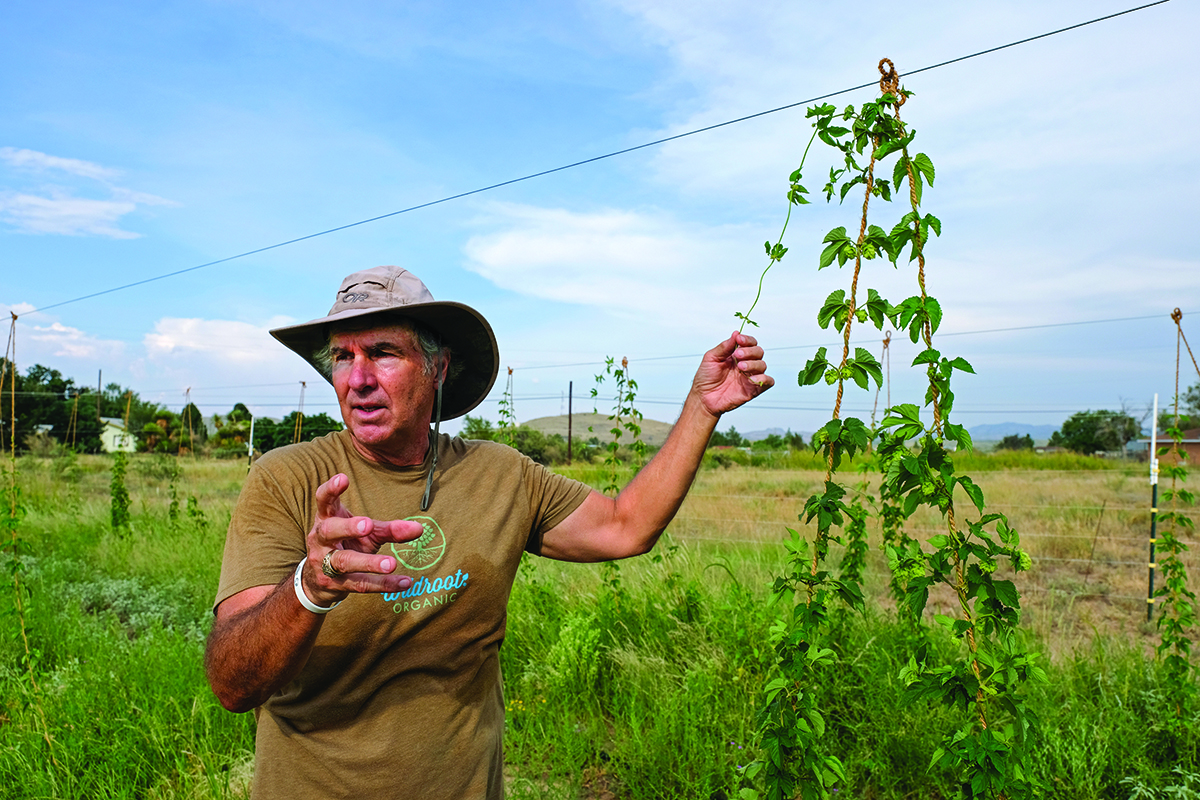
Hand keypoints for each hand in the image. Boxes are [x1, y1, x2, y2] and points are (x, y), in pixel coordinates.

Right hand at [301, 473, 422, 605]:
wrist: (319, 581)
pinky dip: (384, 584)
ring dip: (369, 562)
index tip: (343, 477)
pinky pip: (361, 584)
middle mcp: (321, 540)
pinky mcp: (335, 585)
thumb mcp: (366, 533)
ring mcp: (325, 564)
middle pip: (329, 531)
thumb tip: (419, 528)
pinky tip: (405, 582)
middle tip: (368, 525)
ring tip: (392, 563)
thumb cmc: (346, 545)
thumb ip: (390, 529)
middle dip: (348, 527)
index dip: (331, 489)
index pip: (323, 500)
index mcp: (326, 518)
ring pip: (344, 562)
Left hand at [691, 331, 773, 417]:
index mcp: (736, 355)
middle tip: (737, 355)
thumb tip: (736, 333)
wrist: (703, 398)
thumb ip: (724, 347)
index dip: (747, 340)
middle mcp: (745, 364)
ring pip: (762, 365)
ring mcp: (750, 376)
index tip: (739, 340)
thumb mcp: (711, 358)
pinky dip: (764, 378)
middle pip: (758, 352)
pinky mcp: (754, 389)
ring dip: (753, 363)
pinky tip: (752, 378)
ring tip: (740, 367)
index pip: (749, 343)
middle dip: (749, 351)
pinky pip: (768, 381)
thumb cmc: (706, 378)